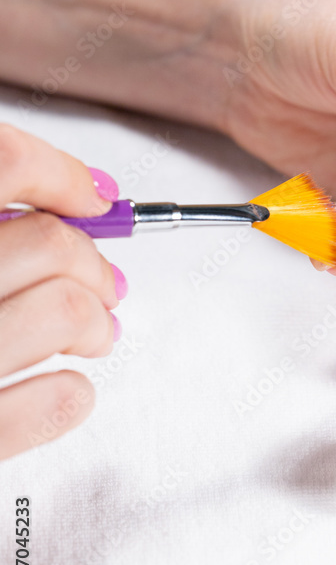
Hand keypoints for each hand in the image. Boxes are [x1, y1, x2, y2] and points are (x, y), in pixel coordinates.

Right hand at [0, 127, 125, 459]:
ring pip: (63, 310)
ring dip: (95, 319)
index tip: (89, 196)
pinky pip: (53, 402)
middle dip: (90, 257)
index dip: (60, 173)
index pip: (0, 162)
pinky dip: (74, 390)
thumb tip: (80, 200)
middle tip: (97, 277)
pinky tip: (62, 385)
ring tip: (91, 332)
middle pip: (47, 241)